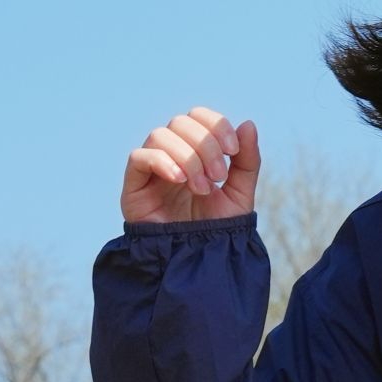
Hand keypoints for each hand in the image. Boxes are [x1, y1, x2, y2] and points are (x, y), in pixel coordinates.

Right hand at [121, 107, 260, 225]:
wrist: (197, 264)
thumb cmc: (215, 231)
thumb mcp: (240, 195)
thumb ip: (247, 162)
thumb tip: (247, 124)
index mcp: (194, 152)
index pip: (198, 117)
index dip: (215, 124)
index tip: (233, 150)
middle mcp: (171, 155)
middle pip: (180, 123)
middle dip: (205, 145)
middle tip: (218, 177)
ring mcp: (151, 169)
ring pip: (160, 135)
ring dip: (187, 157)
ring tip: (201, 188)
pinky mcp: (134, 186)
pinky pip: (138, 157)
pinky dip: (161, 161)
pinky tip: (179, 180)